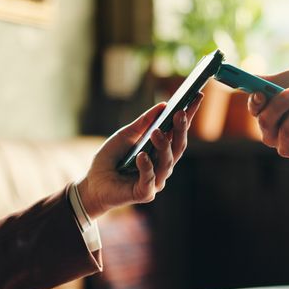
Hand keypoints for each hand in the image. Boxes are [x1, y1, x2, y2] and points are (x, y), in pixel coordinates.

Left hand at [77, 94, 202, 218]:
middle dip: (181, 129)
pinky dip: (146, 166)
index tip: (197, 96)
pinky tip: (141, 155)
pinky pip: (150, 178)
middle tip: (180, 113)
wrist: (92, 183)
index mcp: (161, 150)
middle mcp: (162, 165)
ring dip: (163, 145)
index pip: (178, 132)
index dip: (189, 115)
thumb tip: (163, 105)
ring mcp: (156, 180)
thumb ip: (144, 123)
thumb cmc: (110, 159)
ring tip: (156, 132)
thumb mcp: (126, 135)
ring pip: (167, 162)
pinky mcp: (145, 193)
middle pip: (178, 147)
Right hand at [248, 70, 288, 161]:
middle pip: (266, 122)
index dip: (255, 103)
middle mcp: (273, 134)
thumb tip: (252, 78)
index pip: (255, 110)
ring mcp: (287, 147)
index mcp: (268, 114)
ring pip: (286, 131)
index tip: (261, 93)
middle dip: (280, 105)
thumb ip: (272, 81)